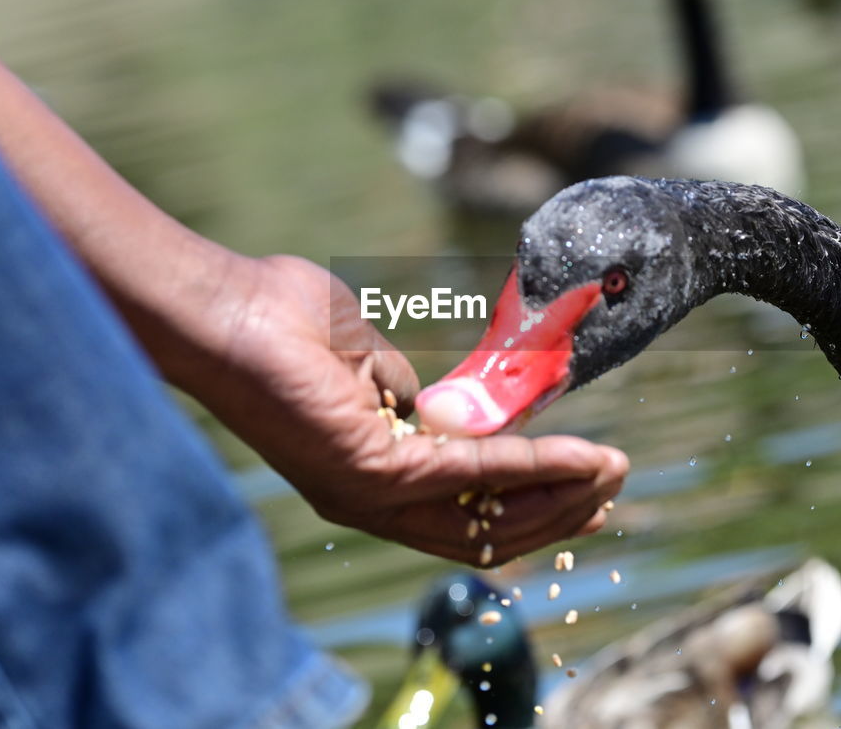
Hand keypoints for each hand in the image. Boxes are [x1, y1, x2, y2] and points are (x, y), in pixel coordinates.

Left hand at [181, 254, 628, 564]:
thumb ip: (407, 391)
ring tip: (611, 471)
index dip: (530, 504)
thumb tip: (442, 404)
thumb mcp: (368, 359)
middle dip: (558, 509)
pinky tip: (578, 454)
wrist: (227, 309)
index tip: (584, 484)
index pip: (466, 513)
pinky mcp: (375, 472)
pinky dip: (535, 465)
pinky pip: (476, 474)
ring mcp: (373, 493)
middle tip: (614, 484)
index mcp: (371, 475)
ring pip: (490, 515)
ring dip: (560, 493)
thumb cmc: (284, 320)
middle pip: (487, 530)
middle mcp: (374, 500)